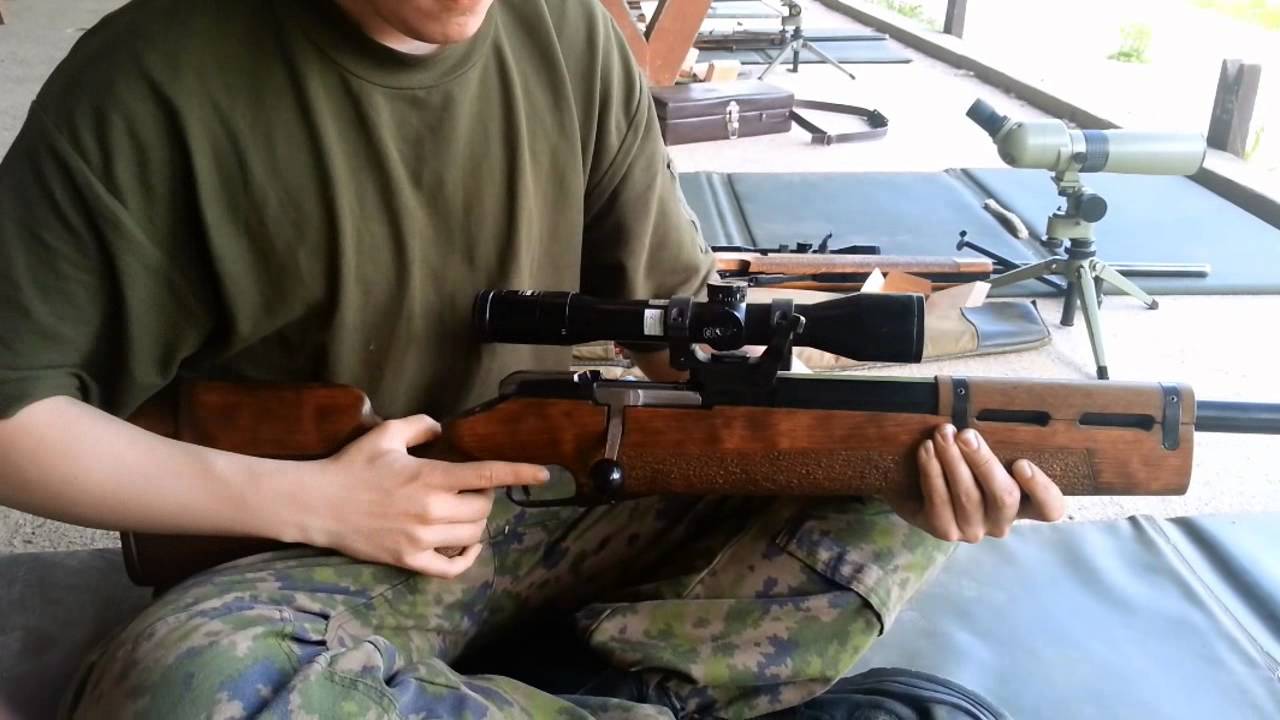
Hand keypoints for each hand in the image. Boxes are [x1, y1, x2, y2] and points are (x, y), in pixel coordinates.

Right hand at [300, 414, 548, 577]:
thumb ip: (419, 426)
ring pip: (472, 535)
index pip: (487, 475)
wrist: (318, 504)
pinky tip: (467, 545)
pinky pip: (452, 567)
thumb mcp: (385, 434)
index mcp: (430, 477)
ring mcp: (421, 539)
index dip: (519, 473)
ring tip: (464, 511)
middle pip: (483, 509)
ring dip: (477, 522)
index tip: (544, 473)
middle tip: (472, 490)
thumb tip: (442, 429)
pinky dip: (467, 557)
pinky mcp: (409, 560)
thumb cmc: (351, 466)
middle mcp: (431, 510)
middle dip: (486, 498)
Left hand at [889, 424, 1065, 542]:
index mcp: (1023, 503)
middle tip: (966, 434)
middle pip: (1004, 496)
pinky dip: (932, 473)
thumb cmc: (962, 462)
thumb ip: (997, 443)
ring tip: (942, 434)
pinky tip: (926, 450)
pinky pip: (939, 502)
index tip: (1022, 463)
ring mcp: (973, 530)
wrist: (917, 486)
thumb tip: (989, 410)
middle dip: (983, 462)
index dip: (1041, 490)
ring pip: (968, 497)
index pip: (1049, 508)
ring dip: (953, 461)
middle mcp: (1001, 521)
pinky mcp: (944, 530)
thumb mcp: (984, 453)